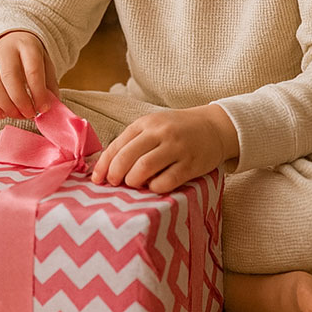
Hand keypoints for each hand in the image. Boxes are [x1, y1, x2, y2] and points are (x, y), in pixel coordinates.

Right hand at [0, 30, 59, 119]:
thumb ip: (49, 86)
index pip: (32, 70)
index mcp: (27, 46)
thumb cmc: (31, 60)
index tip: (43, 108)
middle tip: (29, 114)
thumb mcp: (45, 66)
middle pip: (9, 78)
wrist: (11, 43)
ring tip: (18, 115)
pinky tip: (2, 114)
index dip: (38, 93)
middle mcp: (5, 50)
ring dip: (6, 107)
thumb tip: (49, 107)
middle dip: (20, 101)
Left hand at [91, 105, 238, 192]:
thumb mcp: (154, 127)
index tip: (97, 179)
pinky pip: (165, 181)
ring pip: (143, 169)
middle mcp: (160, 132)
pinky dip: (155, 188)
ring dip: (133, 181)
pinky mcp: (190, 164)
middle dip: (115, 175)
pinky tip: (155, 186)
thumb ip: (133, 141)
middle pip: (127, 157)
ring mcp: (176, 148)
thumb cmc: (178, 130)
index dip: (104, 165)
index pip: (117, 144)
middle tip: (115, 184)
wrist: (214, 127)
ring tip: (135, 184)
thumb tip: (105, 167)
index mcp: (147, 123)